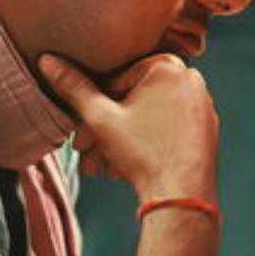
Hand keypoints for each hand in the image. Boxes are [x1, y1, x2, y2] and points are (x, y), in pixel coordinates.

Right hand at [38, 53, 219, 202]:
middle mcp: (191, 79)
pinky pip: (168, 128)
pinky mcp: (206, 127)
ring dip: (120, 139)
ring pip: (148, 117)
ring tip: (101, 165)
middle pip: (133, 101)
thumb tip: (48, 60)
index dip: (92, 109)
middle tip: (85, 153)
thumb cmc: (143, 152)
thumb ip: (74, 88)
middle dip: (105, 129)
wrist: (182, 195)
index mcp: (168, 66)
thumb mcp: (100, 118)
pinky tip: (124, 166)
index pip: (117, 81)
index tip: (79, 134)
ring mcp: (202, 104)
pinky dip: (145, 142)